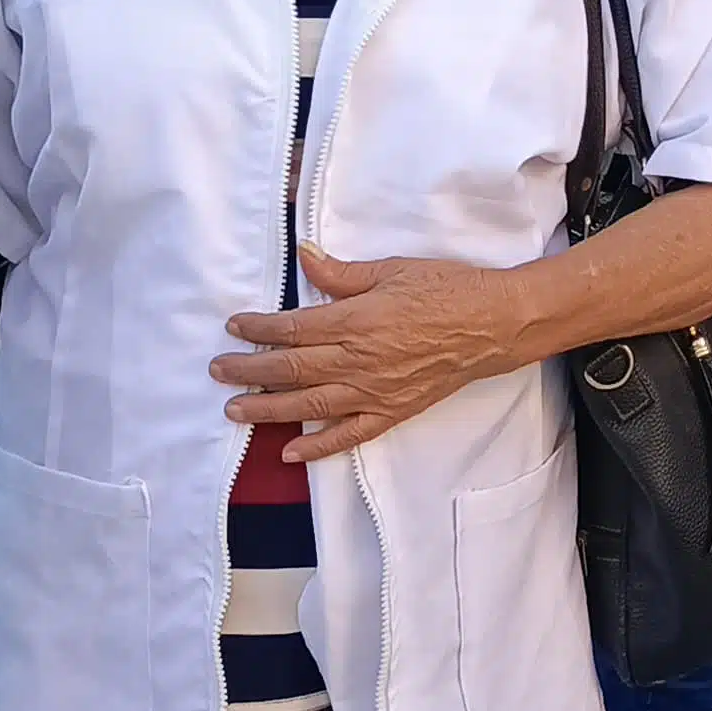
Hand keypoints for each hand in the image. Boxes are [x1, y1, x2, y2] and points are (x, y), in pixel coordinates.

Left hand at [214, 248, 527, 461]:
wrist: (493, 325)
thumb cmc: (447, 289)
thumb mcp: (393, 269)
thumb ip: (343, 272)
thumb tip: (305, 258)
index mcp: (355, 320)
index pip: (292, 328)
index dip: (258, 329)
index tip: (234, 326)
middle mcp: (358, 360)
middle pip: (290, 370)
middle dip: (248, 370)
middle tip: (218, 369)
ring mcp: (373, 391)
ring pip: (308, 405)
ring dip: (267, 409)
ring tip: (234, 409)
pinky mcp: (391, 411)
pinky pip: (348, 435)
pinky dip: (317, 447)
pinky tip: (290, 452)